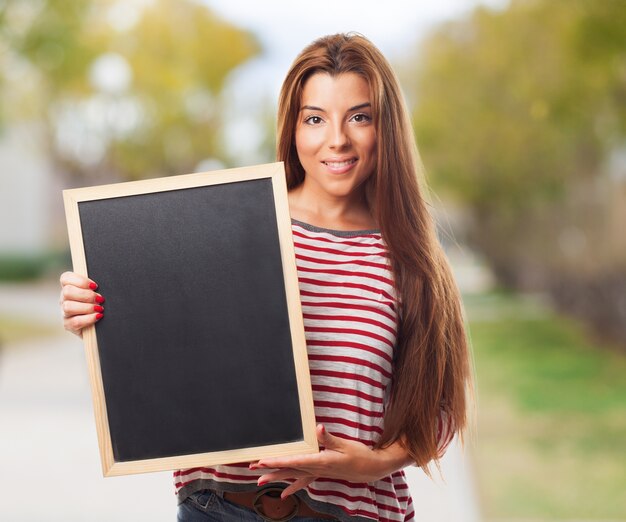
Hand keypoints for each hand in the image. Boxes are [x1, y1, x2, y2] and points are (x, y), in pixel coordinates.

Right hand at [59, 271, 104, 336]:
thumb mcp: (98, 291)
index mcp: (70, 287)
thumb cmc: (100, 303)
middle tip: (100, 299)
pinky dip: (89, 318)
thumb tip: (101, 282)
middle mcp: (64, 299)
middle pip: (67, 292)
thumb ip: (95, 286)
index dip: (81, 281)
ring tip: (99, 308)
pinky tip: (98, 316)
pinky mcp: (68, 325)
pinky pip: (75, 322)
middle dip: (87, 295)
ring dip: (87, 307)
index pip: (65, 278)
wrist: (102, 323)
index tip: (95, 286)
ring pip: (68, 307)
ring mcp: (65, 312)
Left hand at [249, 424, 412, 497]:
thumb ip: (328, 438)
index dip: (277, 461)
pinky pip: (304, 481)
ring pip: (293, 476)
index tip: (262, 461)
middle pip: (289, 470)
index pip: (294, 461)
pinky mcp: (321, 473)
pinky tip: (283, 494)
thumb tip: (318, 429)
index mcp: (320, 461)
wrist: (371, 468)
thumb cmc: (359, 454)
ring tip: (260, 481)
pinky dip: (292, 487)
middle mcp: (317, 469)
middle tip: (253, 469)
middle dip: (270, 469)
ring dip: (277, 477)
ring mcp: (318, 472)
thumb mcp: (344, 443)